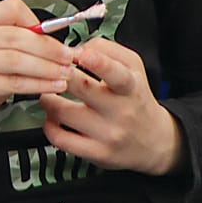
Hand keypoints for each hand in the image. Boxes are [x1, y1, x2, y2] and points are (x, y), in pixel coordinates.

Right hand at [0, 0, 76, 149]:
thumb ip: (14, 46)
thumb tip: (55, 43)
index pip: (10, 10)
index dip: (36, 22)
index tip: (55, 38)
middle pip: (16, 36)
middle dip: (49, 47)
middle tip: (69, 57)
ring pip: (16, 59)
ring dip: (47, 67)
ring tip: (65, 74)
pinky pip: (13, 82)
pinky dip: (38, 84)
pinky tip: (52, 87)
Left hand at [38, 36, 185, 175]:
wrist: (154, 141)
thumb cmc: (135, 98)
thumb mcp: (132, 67)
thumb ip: (105, 49)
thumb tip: (75, 49)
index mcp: (130, 87)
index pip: (117, 75)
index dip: (98, 62)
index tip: (81, 54)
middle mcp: (121, 111)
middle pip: (82, 89)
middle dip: (59, 74)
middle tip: (52, 70)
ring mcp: (108, 134)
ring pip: (62, 112)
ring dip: (47, 98)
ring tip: (50, 93)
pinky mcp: (96, 153)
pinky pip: (60, 138)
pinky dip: (49, 125)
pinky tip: (53, 117)